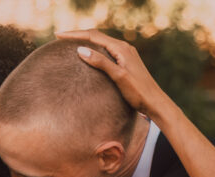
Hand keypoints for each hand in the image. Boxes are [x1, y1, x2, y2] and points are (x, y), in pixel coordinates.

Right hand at [55, 29, 174, 119]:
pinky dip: (94, 49)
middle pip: (97, 36)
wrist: (156, 103)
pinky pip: (107, 50)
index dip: (75, 35)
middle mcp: (124, 47)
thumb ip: (101, 62)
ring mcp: (126, 54)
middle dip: (78, 35)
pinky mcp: (127, 62)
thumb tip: (80, 50)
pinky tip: (89, 55)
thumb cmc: (139, 93)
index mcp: (121, 48)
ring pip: (102, 43)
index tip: (58, 36)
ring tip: (70, 44)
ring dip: (86, 41)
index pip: (93, 36)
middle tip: (60, 38)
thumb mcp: (118, 77)